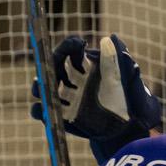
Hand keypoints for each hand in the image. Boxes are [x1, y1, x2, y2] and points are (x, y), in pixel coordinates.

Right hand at [32, 34, 161, 158]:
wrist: (125, 127)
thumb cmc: (126, 98)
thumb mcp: (122, 77)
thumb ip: (115, 59)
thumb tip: (110, 38)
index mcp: (85, 66)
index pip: (70, 51)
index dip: (70, 45)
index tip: (79, 44)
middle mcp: (72, 79)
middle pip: (52, 66)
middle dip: (48, 63)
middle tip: (51, 65)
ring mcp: (65, 97)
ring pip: (43, 87)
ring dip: (39, 86)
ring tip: (42, 88)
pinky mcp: (61, 115)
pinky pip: (43, 112)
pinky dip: (39, 110)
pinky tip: (42, 110)